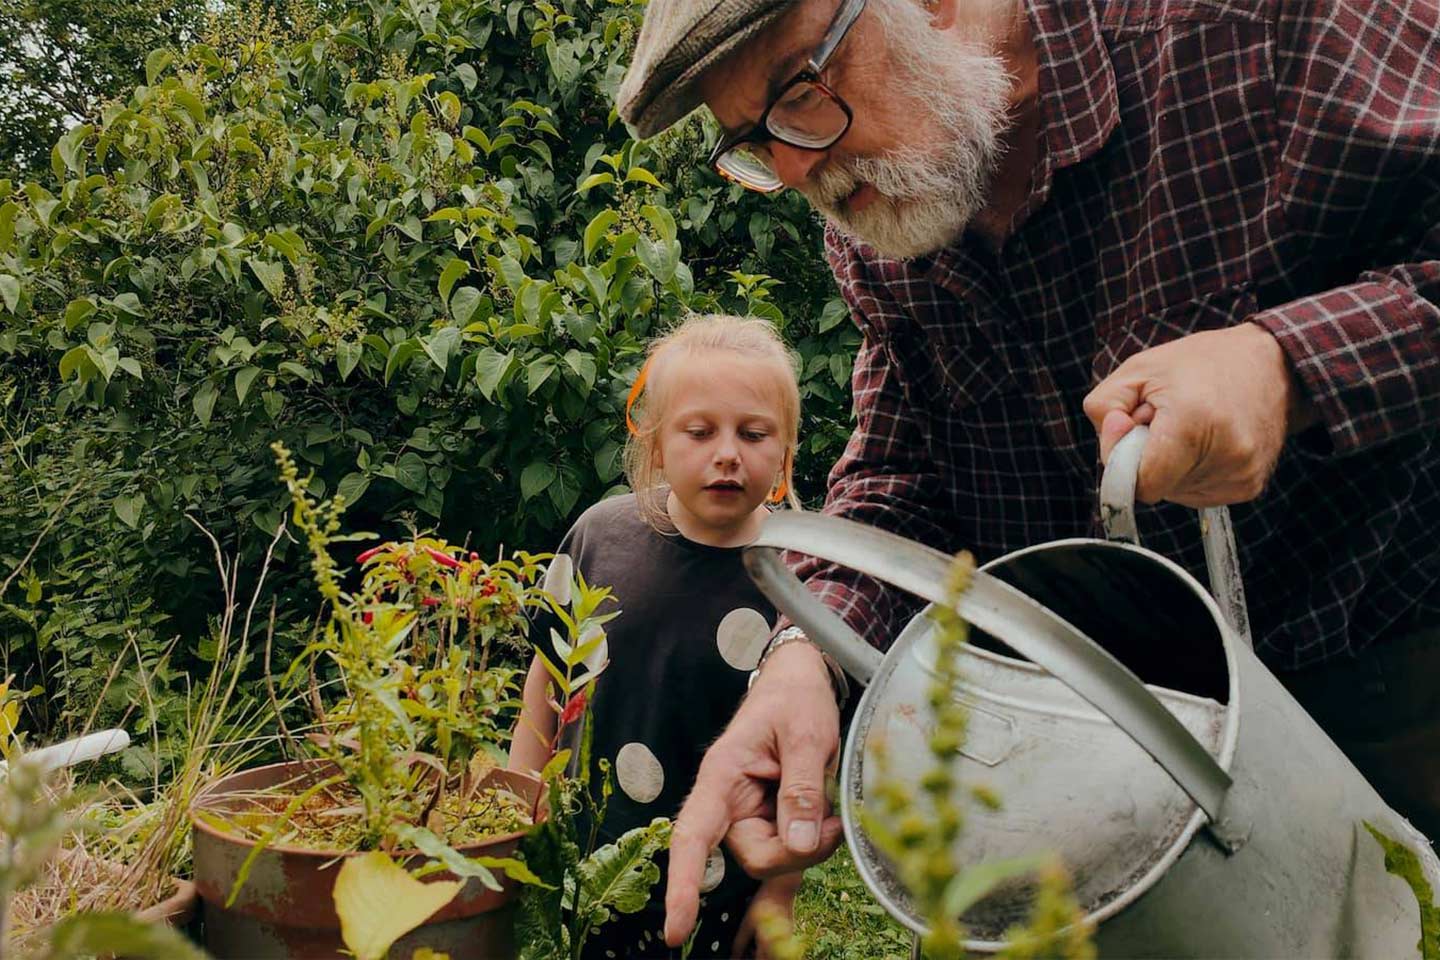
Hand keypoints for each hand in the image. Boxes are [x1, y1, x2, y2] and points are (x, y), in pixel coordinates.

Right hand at [663, 642, 843, 946]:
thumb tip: (799, 846)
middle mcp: (727, 799)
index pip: (692, 836)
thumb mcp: (806, 736)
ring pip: (773, 856)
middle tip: (833, 823)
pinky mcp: (768, 817)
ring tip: (832, 811)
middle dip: (795, 852)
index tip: (677, 929)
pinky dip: (806, 846)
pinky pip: (783, 848)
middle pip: (752, 855)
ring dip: (808, 846)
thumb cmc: (795, 699)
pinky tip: (824, 827)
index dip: (683, 884)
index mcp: (722, 775)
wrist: (799, 681)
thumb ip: (802, 789)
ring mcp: (747, 811)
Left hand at [1083, 323, 1315, 506]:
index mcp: (1193, 424)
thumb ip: (1104, 408)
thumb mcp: (1138, 369)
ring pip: (1173, 492)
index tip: (1131, 429)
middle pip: (1155, 486)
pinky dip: (1190, 471)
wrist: (1272, 366)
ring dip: (1169, 464)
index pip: (1142, 483)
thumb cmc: (1201, 363)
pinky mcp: (1249, 487)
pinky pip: (1196, 492)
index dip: (1123, 460)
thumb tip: (1111, 449)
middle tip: (1166, 419)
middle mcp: (1225, 455)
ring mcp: (1241, 475)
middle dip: (1147, 456)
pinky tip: (1206, 441)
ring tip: (1190, 426)